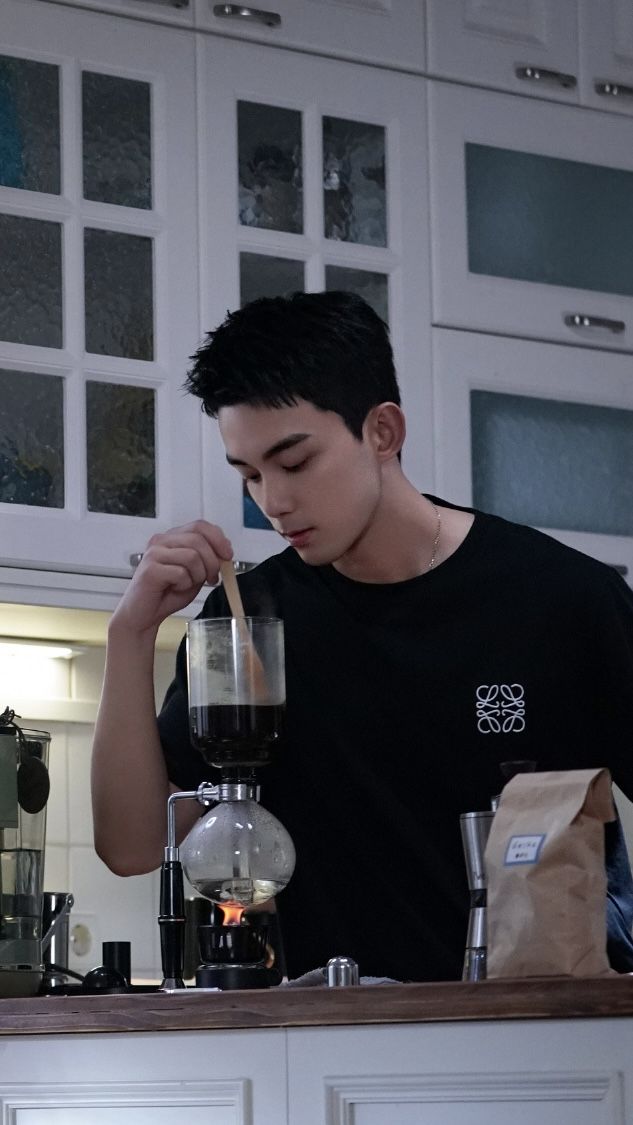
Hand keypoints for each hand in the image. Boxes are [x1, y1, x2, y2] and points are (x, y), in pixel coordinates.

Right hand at [112, 520, 232, 634]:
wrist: (145, 615)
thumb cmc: (168, 594)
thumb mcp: (195, 573)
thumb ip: (207, 559)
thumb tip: (225, 548)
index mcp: (172, 538)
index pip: (199, 525)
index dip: (218, 538)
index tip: (228, 554)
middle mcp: (161, 541)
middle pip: (198, 539)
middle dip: (212, 562)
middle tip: (212, 579)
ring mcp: (154, 554)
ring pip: (192, 556)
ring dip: (198, 575)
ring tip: (188, 585)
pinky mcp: (150, 569)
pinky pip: (181, 573)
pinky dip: (184, 585)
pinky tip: (175, 589)